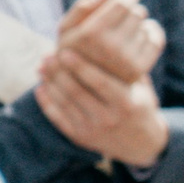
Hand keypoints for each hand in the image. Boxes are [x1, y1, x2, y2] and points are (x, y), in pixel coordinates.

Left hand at [33, 45, 169, 166]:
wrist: (142, 143)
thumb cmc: (140, 105)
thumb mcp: (140, 87)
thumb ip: (124, 67)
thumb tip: (104, 38)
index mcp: (127, 103)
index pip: (100, 82)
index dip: (80, 67)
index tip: (65, 51)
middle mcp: (109, 119)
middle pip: (77, 92)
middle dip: (60, 72)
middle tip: (48, 55)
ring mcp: (93, 130)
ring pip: (65, 104)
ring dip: (50, 83)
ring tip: (42, 66)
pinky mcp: (80, 138)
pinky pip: (58, 119)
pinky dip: (47, 102)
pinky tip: (41, 87)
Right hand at [54, 0, 164, 85]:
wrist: (81, 88)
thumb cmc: (72, 51)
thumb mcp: (66, 29)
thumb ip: (82, 7)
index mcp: (91, 33)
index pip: (124, 2)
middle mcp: (111, 47)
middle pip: (138, 12)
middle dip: (130, 12)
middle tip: (121, 19)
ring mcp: (127, 60)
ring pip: (146, 25)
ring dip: (137, 25)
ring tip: (124, 33)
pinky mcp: (140, 69)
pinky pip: (156, 39)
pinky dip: (150, 33)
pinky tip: (139, 36)